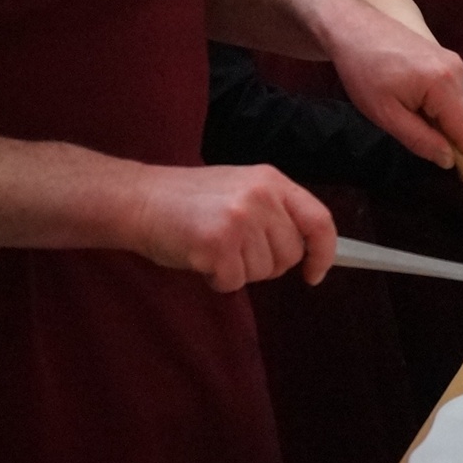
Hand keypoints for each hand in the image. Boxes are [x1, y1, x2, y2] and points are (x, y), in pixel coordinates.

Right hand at [119, 162, 337, 291]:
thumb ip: (274, 213)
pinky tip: (199, 257)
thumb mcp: (240, 191)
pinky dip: (217, 280)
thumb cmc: (188, 201)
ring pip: (263, 272)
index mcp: (271, 181)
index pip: (319, 220)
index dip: (324, 252)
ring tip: (212, 246)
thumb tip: (305, 251)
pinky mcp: (218, 244)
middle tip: (233, 248)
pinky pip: (234, 282)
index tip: (315, 273)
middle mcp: (261, 196)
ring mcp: (241, 219)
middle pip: (289, 255)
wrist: (139, 200)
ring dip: (238, 270)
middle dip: (265, 264)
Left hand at [318, 0, 462, 168]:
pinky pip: (449, 93)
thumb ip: (420, 140)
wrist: (353, 28)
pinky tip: (409, 99)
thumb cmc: (363, 71)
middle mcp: (458, 71)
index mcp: (445, 84)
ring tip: (404, 112)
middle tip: (411, 135)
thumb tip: (449, 160)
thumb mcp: (386, 115)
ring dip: (437, 120)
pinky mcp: (447, 59)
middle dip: (445, 136)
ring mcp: (454, 62)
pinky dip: (435, 105)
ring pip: (456, 108)